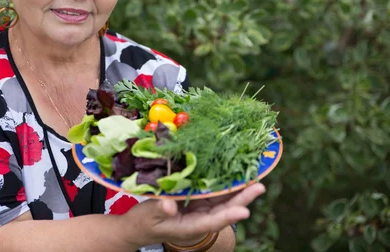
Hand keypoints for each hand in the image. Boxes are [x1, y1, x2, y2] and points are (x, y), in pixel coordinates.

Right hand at [121, 183, 265, 247]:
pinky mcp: (196, 200)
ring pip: (222, 200)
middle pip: (224, 209)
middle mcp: (199, 218)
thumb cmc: (143, 223)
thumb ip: (160, 210)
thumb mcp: (149, 216)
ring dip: (237, 190)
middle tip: (259, 186)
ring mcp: (199, 208)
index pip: (213, 221)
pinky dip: (223, 183)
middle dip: (242, 198)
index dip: (229, 216)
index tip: (245, 210)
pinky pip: (212, 191)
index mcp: (190, 226)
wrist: (139, 226)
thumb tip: (170, 205)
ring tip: (254, 178)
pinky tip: (233, 172)